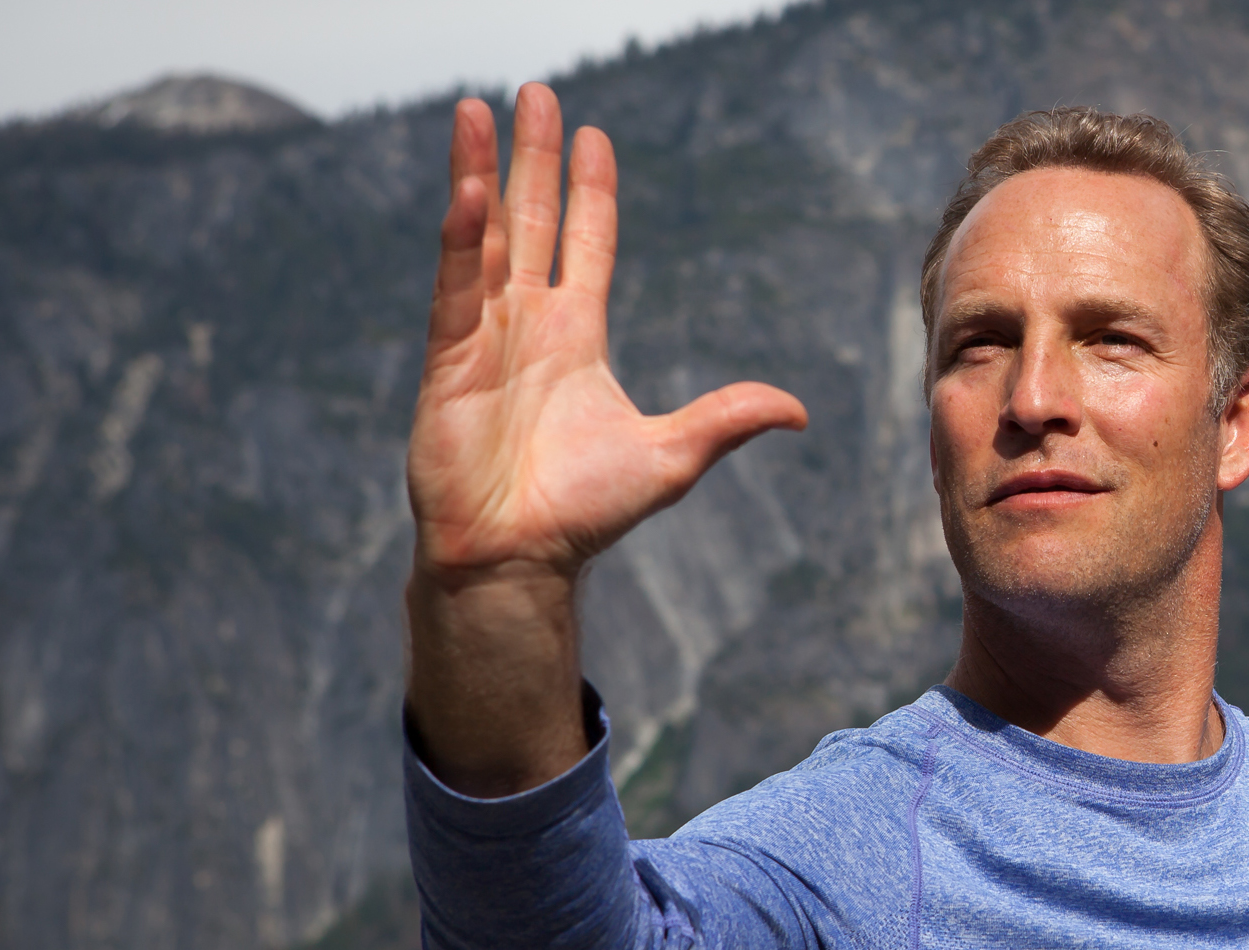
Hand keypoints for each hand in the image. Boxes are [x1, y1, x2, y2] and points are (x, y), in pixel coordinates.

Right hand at [408, 84, 806, 578]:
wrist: (521, 557)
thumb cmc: (585, 511)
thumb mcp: (673, 456)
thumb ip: (726, 420)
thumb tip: (800, 411)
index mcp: (577, 338)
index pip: (586, 245)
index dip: (589, 191)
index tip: (594, 137)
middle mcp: (528, 325)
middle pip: (531, 220)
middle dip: (533, 158)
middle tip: (535, 93)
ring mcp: (484, 337)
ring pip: (483, 237)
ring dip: (480, 173)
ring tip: (476, 110)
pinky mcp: (448, 361)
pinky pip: (455, 288)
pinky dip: (460, 241)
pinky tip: (468, 192)